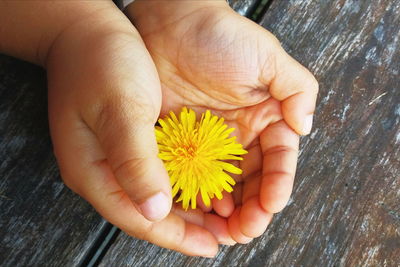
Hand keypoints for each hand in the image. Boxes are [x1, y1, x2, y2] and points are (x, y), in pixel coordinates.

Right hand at [46, 4, 218, 256]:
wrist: (86, 31)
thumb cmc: (101, 64)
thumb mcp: (121, 109)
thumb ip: (135, 162)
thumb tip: (155, 211)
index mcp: (94, 170)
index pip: (138, 218)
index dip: (175, 237)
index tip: (210, 247)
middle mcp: (103, 171)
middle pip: (148, 213)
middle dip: (186, 229)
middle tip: (222, 237)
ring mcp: (114, 157)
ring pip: (155, 196)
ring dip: (187, 210)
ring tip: (220, 219)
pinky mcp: (127, 141)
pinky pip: (157, 174)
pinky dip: (181, 184)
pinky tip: (203, 185)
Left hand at [127, 0, 317, 243]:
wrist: (169, 24)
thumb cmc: (219, 36)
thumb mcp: (268, 58)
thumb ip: (297, 90)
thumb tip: (306, 128)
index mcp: (264, 118)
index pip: (277, 161)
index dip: (277, 185)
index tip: (272, 204)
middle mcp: (239, 135)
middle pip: (251, 182)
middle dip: (253, 210)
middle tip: (246, 230)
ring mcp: (209, 143)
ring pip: (223, 187)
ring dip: (227, 212)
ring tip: (225, 230)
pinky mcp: (181, 144)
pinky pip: (191, 178)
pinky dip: (197, 197)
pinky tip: (199, 211)